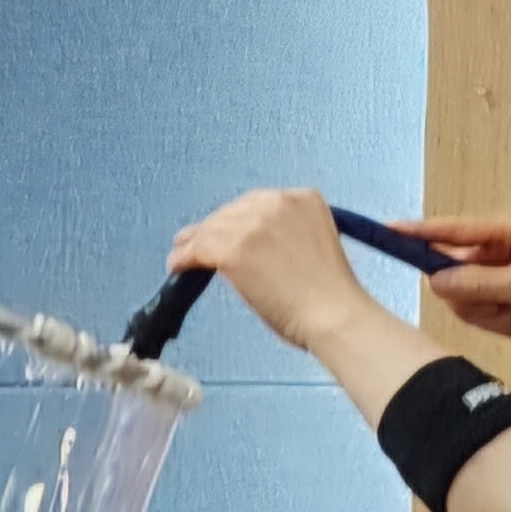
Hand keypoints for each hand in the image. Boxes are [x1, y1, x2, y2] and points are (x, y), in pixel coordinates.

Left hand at [163, 188, 383, 357]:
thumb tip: (254, 251)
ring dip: (193, 244)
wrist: (333, 313)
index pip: (256, 203)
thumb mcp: (313, 246)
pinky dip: (184, 258)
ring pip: (211, 229)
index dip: (234, 220)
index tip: (223, 232)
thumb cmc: (329, 297)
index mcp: (303, 198)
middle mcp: (278, 202)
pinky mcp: (234, 248)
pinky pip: (199, 249)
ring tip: (180, 256)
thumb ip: (286, 236)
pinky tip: (177, 267)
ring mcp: (253, 224)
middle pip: (230, 211)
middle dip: (212, 229)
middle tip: (194, 244)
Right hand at [399, 212, 510, 344]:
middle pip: (457, 278)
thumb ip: (478, 284)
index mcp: (506, 228)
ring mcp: (506, 271)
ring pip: (472, 303)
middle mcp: (501, 246)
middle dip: (480, 302)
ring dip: (499, 317)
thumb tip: (436, 282)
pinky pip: (491, 315)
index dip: (416, 234)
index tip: (384, 231)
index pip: (449, 230)